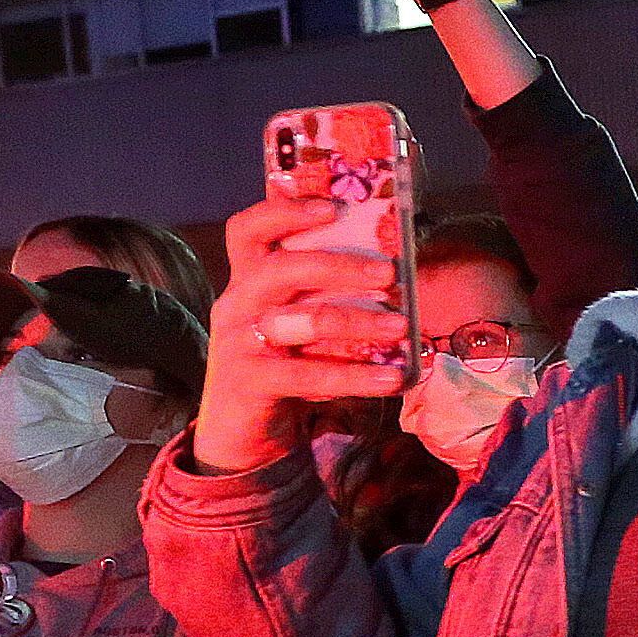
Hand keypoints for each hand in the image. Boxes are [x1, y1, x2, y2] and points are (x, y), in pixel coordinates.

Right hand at [195, 196, 410, 473]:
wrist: (239, 429)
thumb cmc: (282, 361)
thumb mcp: (293, 319)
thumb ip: (321, 293)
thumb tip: (390, 268)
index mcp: (247, 278)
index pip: (249, 229)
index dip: (285, 211)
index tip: (334, 207)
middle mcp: (237, 303)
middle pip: (281, 268)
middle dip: (338, 266)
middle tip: (388, 273)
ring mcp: (239, 343)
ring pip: (302, 322)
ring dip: (358, 321)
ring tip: (401, 326)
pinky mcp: (251, 382)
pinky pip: (308, 376)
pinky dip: (355, 377)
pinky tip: (391, 378)